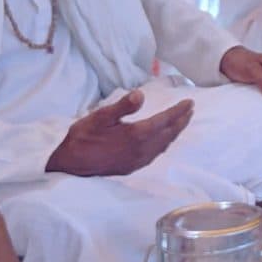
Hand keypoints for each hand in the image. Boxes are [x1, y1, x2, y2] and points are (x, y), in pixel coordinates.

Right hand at [46, 90, 193, 177]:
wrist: (71, 165)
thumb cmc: (83, 137)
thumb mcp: (100, 116)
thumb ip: (122, 106)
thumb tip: (140, 94)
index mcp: (136, 135)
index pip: (165, 121)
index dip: (178, 111)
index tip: (189, 102)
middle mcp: (142, 149)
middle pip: (169, 134)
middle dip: (181, 121)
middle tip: (190, 110)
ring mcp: (138, 160)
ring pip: (164, 145)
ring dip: (175, 132)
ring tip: (181, 121)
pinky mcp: (133, 167)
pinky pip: (156, 153)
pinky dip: (165, 143)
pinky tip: (163, 139)